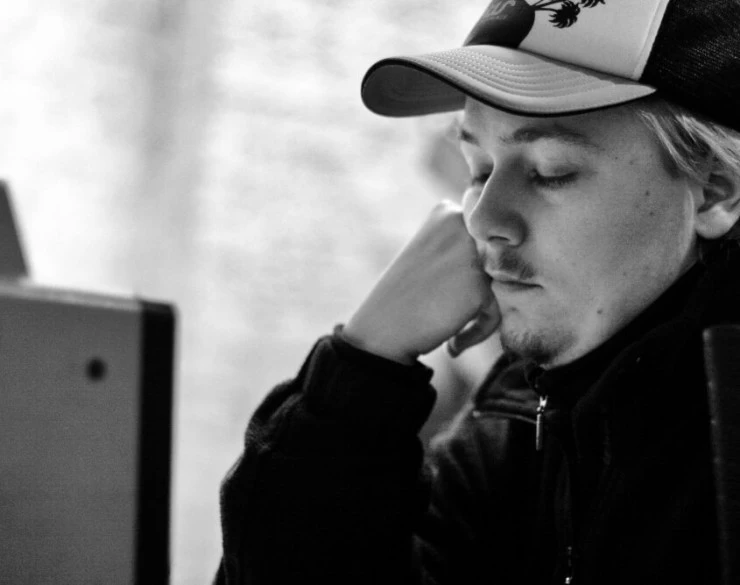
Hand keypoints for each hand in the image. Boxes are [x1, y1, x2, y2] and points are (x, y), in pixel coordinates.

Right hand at [343, 201, 499, 363]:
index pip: (487, 237)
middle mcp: (462, 225)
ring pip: (501, 284)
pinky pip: (496, 311)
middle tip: (452, 308)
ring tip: (455, 328)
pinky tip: (454, 344)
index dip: (475, 268)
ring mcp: (472, 254)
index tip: (450, 288)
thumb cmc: (405, 295)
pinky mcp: (480, 285)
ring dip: (483, 310)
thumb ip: (465, 244)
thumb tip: (514, 248)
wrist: (382, 328)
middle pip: (499, 259)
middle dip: (483, 288)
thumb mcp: (431, 251)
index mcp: (447, 212)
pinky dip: (479, 331)